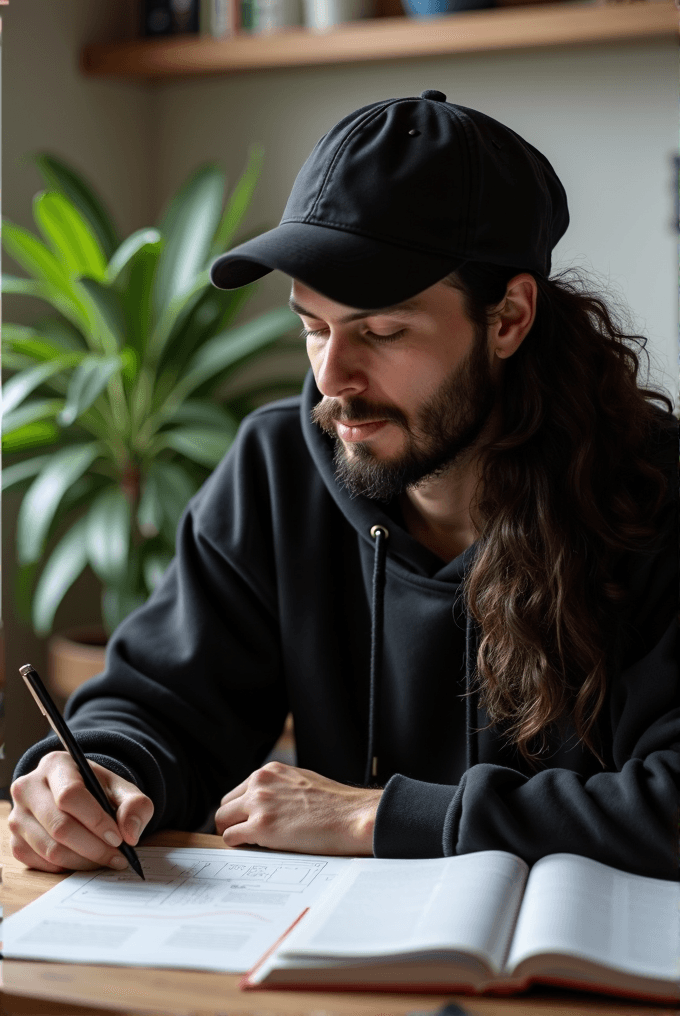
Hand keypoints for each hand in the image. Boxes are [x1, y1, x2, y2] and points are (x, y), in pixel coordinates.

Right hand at [9, 751, 153, 873]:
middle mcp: (28, 788)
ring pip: (50, 849)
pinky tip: (85, 860)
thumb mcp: (122, 789)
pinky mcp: (16, 842)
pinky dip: (68, 867)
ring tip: (106, 860)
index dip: (96, 820)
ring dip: (84, 861)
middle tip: (118, 857)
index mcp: (55, 765)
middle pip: (59, 826)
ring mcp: (18, 816)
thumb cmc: (99, 791)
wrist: (79, 797)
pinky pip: (41, 863)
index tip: (118, 838)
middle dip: (94, 847)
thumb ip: (135, 805)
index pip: (70, 795)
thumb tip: (130, 834)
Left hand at [215, 761, 382, 855]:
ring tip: (251, 845)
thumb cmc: (334, 803)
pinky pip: (231, 838)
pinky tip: (255, 849)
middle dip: (232, 822)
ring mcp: (259, 804)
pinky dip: (238, 845)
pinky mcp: (261, 827)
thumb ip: (279, 788)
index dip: (241, 811)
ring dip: (233, 833)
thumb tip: (268, 803)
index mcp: (270, 771)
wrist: (351, 816)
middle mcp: (260, 783)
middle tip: (244, 837)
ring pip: (222, 821)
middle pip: (225, 806)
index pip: (239, 792)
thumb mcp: (301, 781)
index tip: (246, 822)